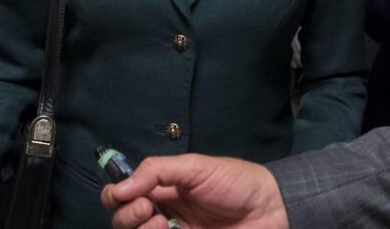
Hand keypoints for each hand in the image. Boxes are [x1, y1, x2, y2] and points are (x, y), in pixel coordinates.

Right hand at [102, 154, 288, 228]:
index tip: (128, 194)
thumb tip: (122, 186)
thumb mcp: (196, 167)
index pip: (124, 193)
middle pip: (124, 220)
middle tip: (149, 209)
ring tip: (162, 224)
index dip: (117, 195)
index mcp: (163, 188)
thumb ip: (158, 171)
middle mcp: (163, 213)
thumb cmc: (236, 182)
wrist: (271, 210)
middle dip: (127, 216)